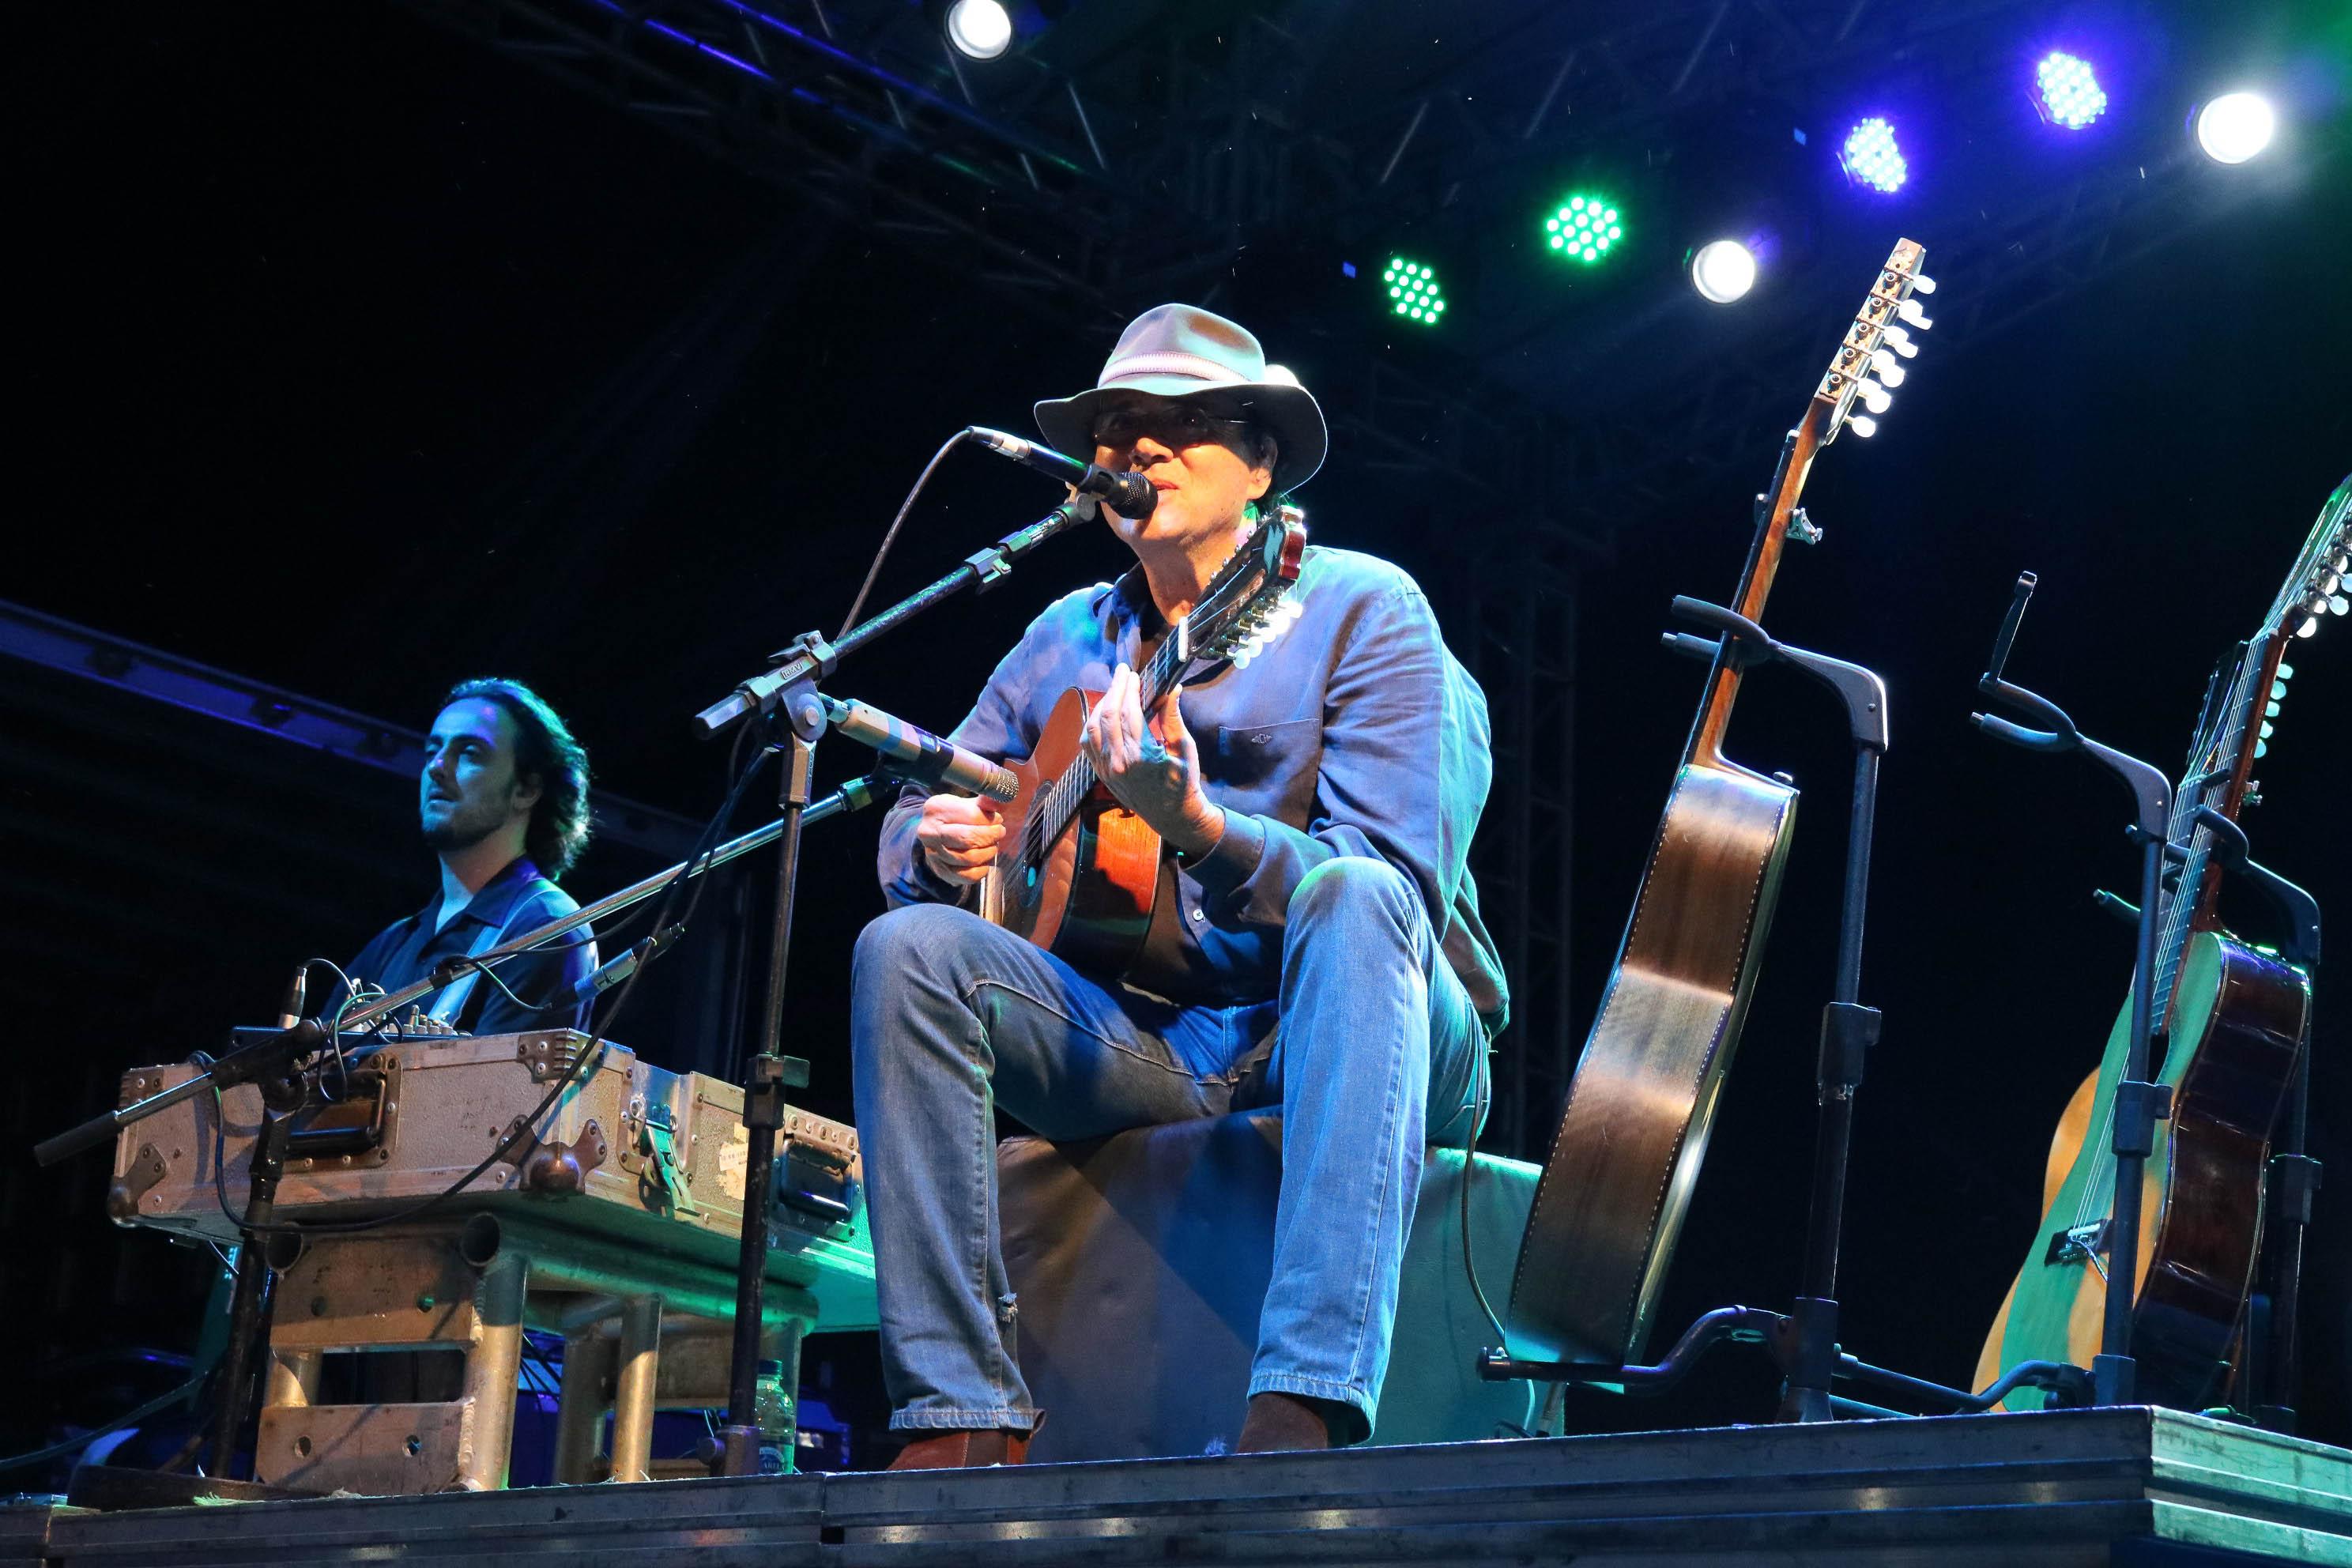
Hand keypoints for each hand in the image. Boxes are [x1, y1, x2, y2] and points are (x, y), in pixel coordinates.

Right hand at [914, 791, 1004, 884]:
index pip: (971, 816)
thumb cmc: (955, 817)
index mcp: (936, 809)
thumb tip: (999, 798)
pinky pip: (968, 876)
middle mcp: (930, 832)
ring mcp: (933, 853)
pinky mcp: (941, 871)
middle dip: (990, 836)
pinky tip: (985, 861)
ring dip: (988, 852)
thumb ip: (984, 802)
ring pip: (970, 858)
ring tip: (992, 845)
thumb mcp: (966, 803)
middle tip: (999, 832)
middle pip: (969, 838)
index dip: (990, 819)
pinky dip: (982, 869)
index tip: (998, 820)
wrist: (935, 835)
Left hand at [1081, 664, 1224, 857]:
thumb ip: (1173, 718)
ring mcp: (1106, 769)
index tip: (1134, 673)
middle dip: (1114, 688)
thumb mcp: (1184, 749)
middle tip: (1123, 672)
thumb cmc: (1184, 783)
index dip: (1129, 688)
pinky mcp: (1101, 774)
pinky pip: (1087, 743)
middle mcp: (1119, 761)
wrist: (1172, 816)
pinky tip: (1103, 713)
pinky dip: (1092, 724)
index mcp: (1142, 755)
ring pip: (1093, 727)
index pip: (1129, 711)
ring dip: (1101, 704)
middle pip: (1108, 715)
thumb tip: (1173, 689)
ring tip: (1114, 691)